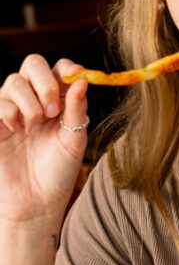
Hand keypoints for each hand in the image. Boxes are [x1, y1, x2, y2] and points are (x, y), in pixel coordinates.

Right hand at [0, 54, 89, 223]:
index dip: (67, 68)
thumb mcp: (74, 140)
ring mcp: (12, 109)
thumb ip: (77, 110)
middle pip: (33, 63)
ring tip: (34, 130)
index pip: (59, 69)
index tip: (75, 77)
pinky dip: (10, 112)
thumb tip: (82, 80)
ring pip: (14, 81)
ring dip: (29, 104)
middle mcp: (34, 99)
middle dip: (45, 83)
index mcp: (58, 101)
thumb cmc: (58, 173)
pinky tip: (18, 130)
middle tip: (52, 111)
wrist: (36, 202)